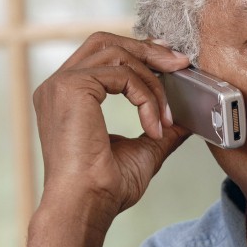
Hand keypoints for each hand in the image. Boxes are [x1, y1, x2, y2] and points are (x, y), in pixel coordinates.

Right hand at [23, 32, 192, 246]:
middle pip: (107, 41)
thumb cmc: (106, 187)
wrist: (87, 205)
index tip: (173, 63)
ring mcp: (61, 84)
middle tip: (181, 64)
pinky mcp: (71, 88)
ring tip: (165, 116)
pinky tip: (154, 126)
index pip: (104, 55)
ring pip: (117, 54)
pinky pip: (122, 75)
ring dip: (152, 81)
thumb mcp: (145, 150)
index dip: (140, 52)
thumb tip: (187, 117)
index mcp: (69, 96)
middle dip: (148, 50)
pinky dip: (147, 98)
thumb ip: (162, 127)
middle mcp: (59, 86)